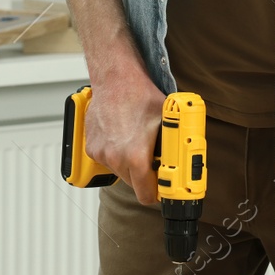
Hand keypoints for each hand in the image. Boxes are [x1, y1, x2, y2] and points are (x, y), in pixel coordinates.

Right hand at [84, 59, 165, 205]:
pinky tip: (122, 136)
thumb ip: (173, 146)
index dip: (156, 193)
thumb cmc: (140, 95)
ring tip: (135, 141)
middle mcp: (115, 158)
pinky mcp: (91, 148)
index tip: (162, 186)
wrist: (115, 79)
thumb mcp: (167, 122)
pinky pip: (108, 160)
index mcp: (135, 156)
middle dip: (144, 175)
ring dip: (129, 163)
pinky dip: (116, 153)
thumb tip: (183, 162)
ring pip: (120, 171)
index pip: (145, 195)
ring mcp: (101, 154)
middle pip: (134, 184)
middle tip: (152, 158)